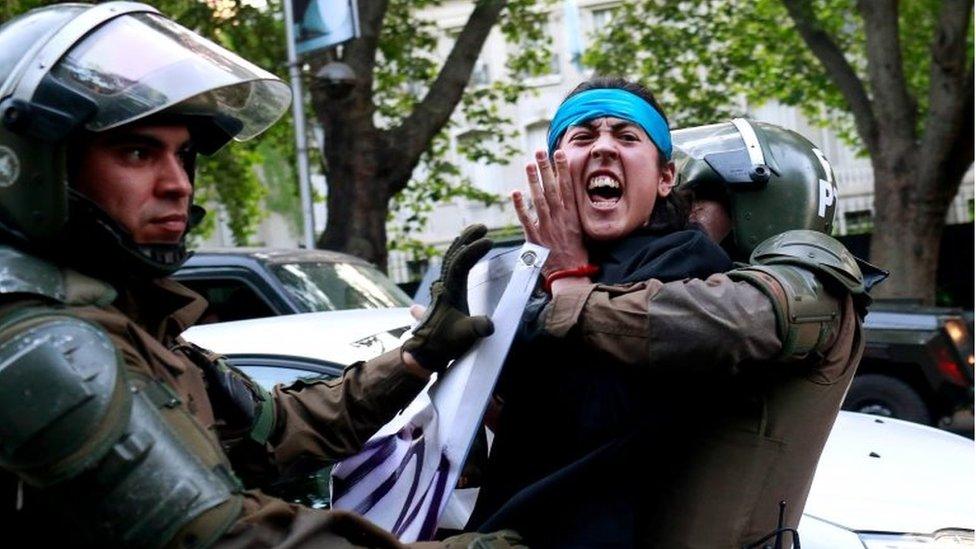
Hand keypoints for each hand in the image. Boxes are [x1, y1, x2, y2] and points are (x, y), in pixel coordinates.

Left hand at [402, 224, 494, 371]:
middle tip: (483, 226)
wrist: (424, 352)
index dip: (473, 250)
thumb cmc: (444, 344)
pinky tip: (460, 251)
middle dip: (468, 239)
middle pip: (453, 255)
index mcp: (449, 291)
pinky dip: (457, 256)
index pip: (460, 263)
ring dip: (462, 244)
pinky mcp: (445, 294)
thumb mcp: (463, 336)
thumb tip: (489, 325)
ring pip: (450, 260)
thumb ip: (475, 329)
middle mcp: (443, 286)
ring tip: (475, 231)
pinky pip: (450, 268)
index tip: (489, 241)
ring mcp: (442, 289)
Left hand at [513, 149, 588, 275]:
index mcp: (572, 215)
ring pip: (539, 199)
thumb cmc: (577, 252)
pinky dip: (520, 206)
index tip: (559, 153)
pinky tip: (515, 192)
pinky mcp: (535, 238)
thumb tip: (574, 194)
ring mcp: (547, 227)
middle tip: (540, 151)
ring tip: (528, 164)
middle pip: (552, 188)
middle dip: (546, 168)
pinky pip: (526, 219)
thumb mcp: (583, 229)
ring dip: (533, 181)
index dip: (563, 169)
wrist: (571, 273)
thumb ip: (576, 212)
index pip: (567, 187)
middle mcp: (560, 217)